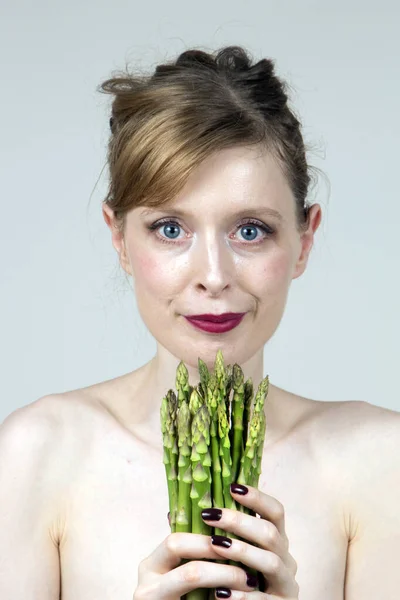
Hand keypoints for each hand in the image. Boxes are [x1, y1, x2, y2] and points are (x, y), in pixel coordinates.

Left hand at [134, 483, 298, 598]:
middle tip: (211, 515)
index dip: (257, 497)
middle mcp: (286, 559)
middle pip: (270, 533)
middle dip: (240, 522)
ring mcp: (286, 584)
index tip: (232, 487)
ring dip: (242, 551)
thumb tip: (174, 514)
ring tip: (215, 545)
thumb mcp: (231, 556)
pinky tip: (220, 591)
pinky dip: (242, 595)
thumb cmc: (235, 580)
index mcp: (276, 542)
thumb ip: (217, 535)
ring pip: (270, 561)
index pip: (275, 512)